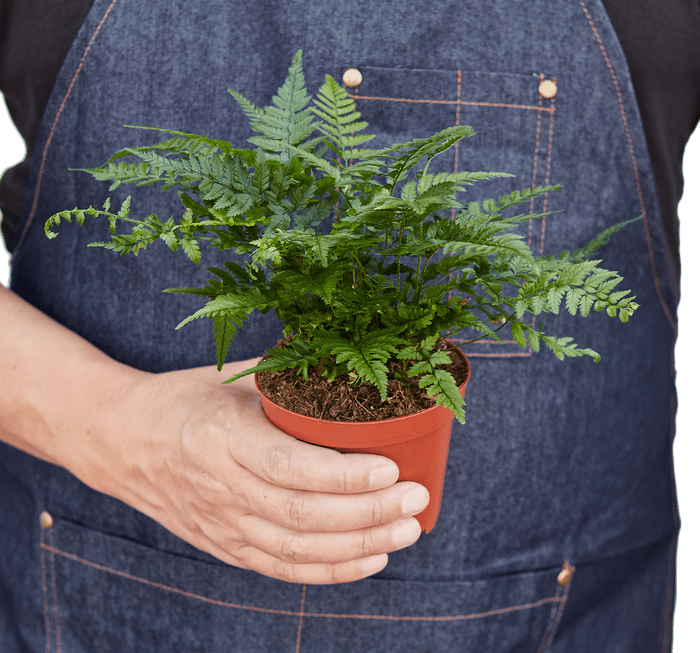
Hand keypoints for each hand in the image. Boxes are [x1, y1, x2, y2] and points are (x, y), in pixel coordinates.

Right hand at [79, 360, 428, 584]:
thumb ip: (287, 375)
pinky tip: (371, 559)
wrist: (120, 440)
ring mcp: (220, 523)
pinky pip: (282, 568)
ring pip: (297, 550)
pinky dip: (330, 570)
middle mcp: (220, 487)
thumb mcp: (230, 377)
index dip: (345, 475)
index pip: (290, 467)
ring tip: (405, 531)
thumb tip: (351, 365)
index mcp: (221, 436)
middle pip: (302, 516)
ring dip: (359, 546)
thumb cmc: (183, 399)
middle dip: (368, 513)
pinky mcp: (224, 545)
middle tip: (415, 499)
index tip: (392, 468)